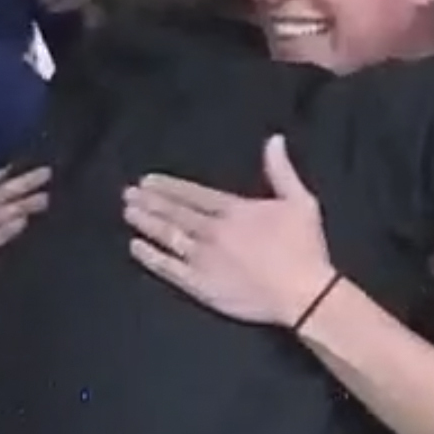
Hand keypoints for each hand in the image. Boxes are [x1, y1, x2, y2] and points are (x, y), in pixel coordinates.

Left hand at [125, 135, 338, 327]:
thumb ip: (281, 170)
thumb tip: (273, 139)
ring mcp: (204, 259)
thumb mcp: (300, 201)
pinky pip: (169, 269)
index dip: (168, 187)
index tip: (148, 181)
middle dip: (150, 202)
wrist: (304, 294)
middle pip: (175, 213)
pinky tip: (136, 247)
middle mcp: (213, 232)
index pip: (193, 194)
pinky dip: (151, 257)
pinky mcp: (201, 286)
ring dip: (147, 223)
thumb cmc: (305, 248)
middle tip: (128, 194)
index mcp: (234, 210)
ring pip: (168, 236)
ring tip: (129, 213)